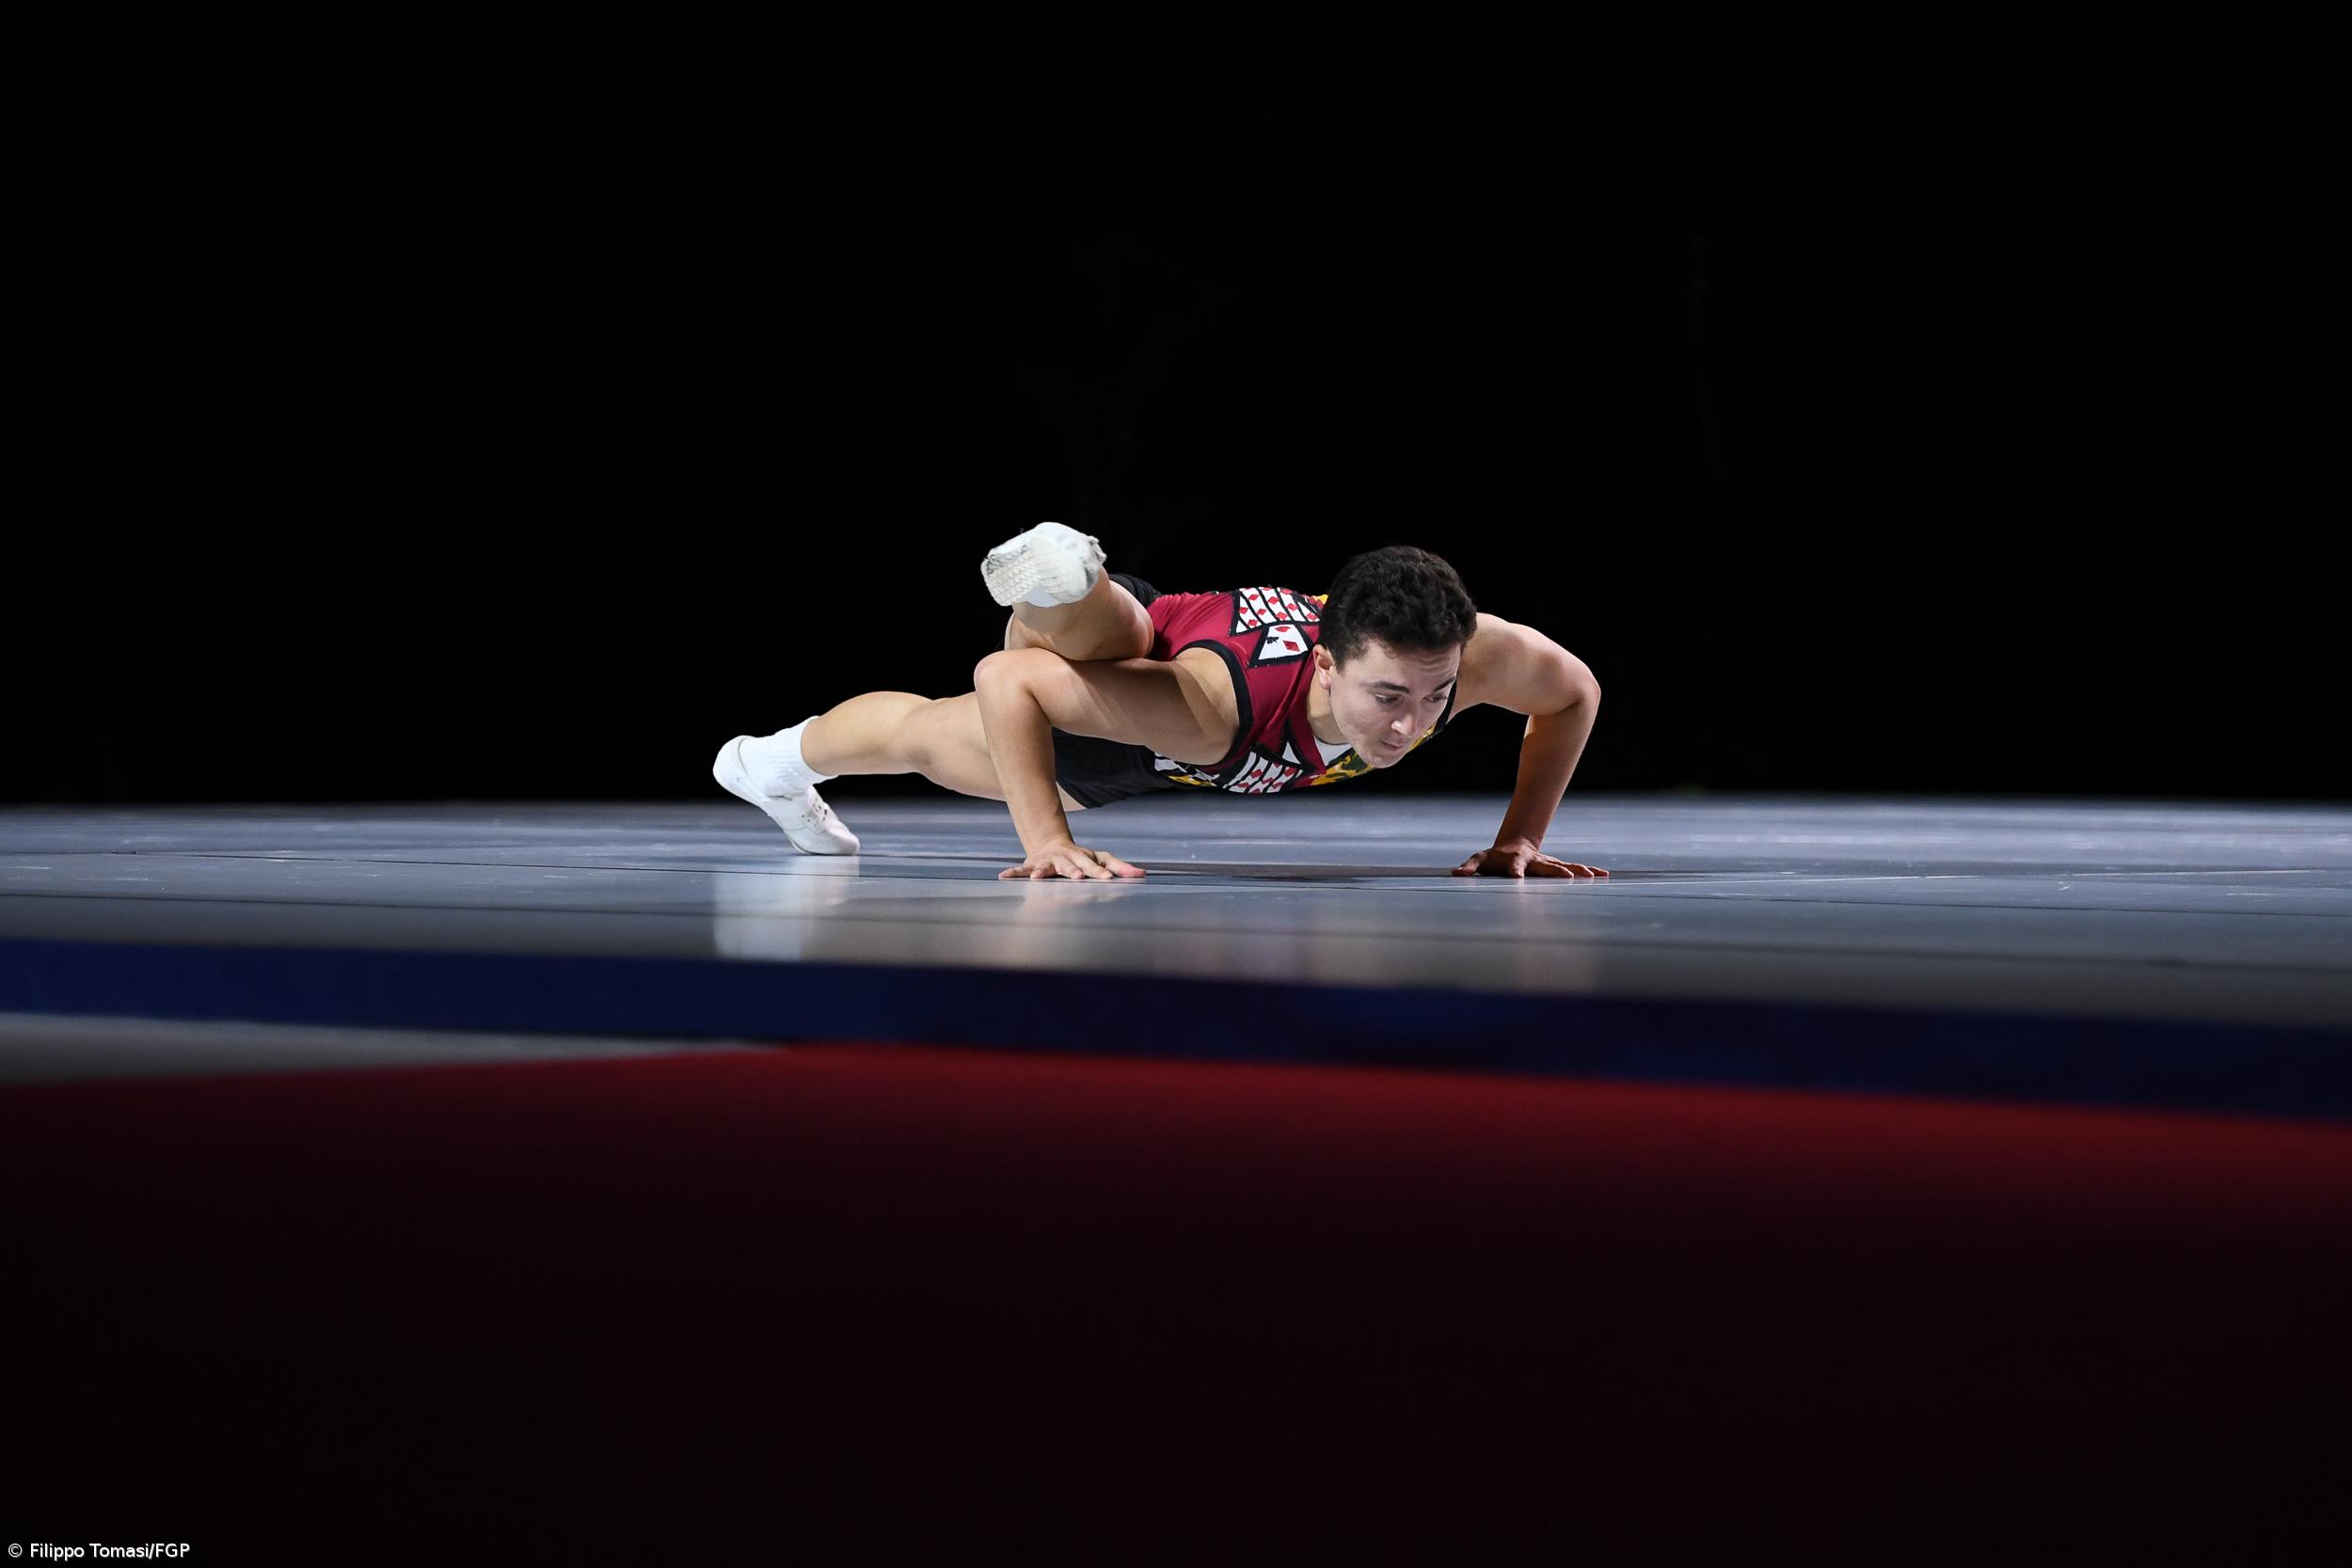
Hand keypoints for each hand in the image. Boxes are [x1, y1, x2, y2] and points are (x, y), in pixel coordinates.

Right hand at [1000, 840, 1146, 880]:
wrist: (1052, 844)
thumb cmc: (1082, 858)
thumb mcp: (1103, 858)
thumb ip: (1121, 867)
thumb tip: (1144, 874)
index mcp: (1083, 859)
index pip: (1094, 866)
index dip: (1100, 872)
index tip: (1108, 879)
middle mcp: (1066, 859)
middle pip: (1070, 865)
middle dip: (1073, 871)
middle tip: (1076, 878)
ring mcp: (1048, 862)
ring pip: (1046, 867)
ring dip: (1042, 872)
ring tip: (1039, 878)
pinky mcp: (1033, 865)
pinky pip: (1021, 870)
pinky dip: (1013, 873)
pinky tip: (1003, 877)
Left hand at [1453, 840, 1607, 878]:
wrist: (1514, 844)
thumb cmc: (1493, 858)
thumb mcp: (1479, 860)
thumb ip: (1469, 867)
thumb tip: (1455, 873)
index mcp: (1514, 861)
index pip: (1514, 867)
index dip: (1515, 872)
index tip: (1517, 879)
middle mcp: (1534, 861)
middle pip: (1546, 866)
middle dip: (1556, 871)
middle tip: (1566, 876)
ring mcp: (1547, 863)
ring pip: (1565, 866)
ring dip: (1578, 871)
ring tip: (1595, 876)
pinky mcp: (1556, 867)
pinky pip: (1574, 869)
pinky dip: (1588, 872)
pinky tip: (1604, 875)